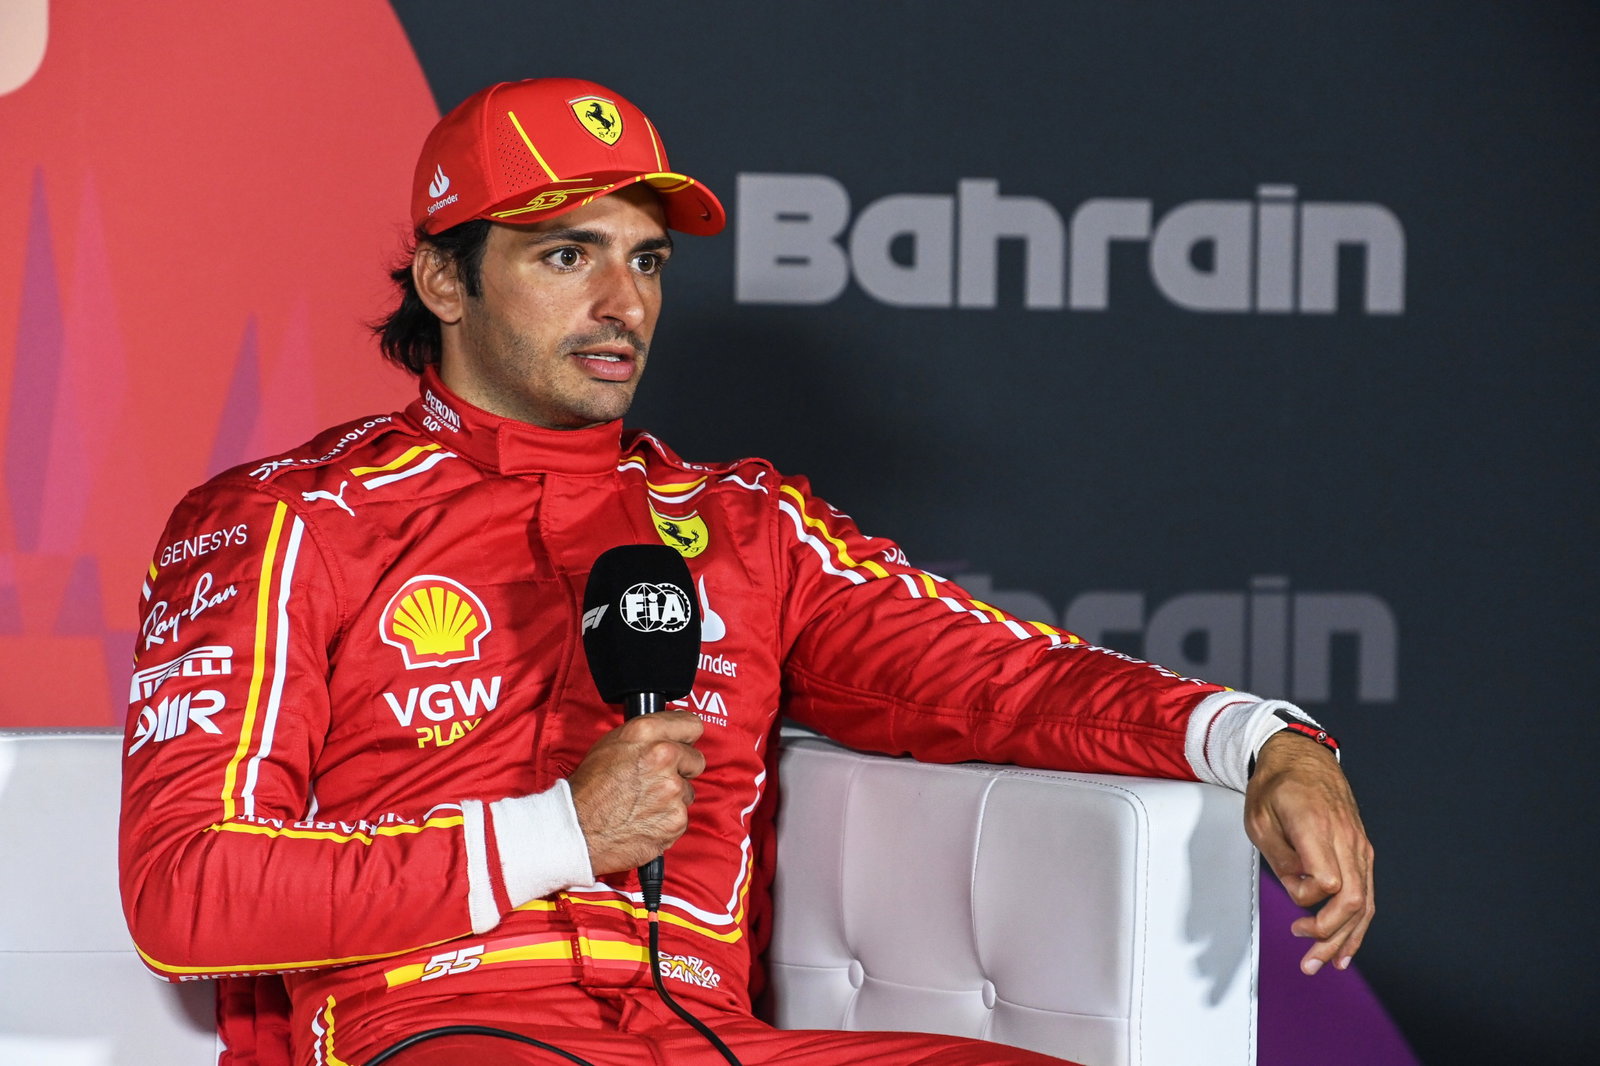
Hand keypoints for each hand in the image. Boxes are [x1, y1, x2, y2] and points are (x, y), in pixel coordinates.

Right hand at [567, 711, 705, 876]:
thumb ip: (645, 737)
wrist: (577, 830)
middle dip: (681, 769)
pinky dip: (666, 820)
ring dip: (671, 798)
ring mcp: (673, 789)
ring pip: (687, 791)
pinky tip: (644, 820)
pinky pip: (681, 817)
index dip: (686, 736)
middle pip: (695, 759)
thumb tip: (666, 736)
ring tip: (643, 803)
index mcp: (645, 732)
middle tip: (656, 780)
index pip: (691, 724)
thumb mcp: (610, 745)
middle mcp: (663, 756)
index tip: (684, 743)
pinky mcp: (676, 818)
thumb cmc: (588, 790)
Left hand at [1244, 731, 1374, 974]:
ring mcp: (1358, 845)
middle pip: (1352, 900)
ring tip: (1325, 964)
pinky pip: (1367, 893)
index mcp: (1316, 825)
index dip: (1308, 897)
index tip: (1291, 893)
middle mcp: (1345, 837)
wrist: (1302, 756)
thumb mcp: (1258, 818)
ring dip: (1346, 939)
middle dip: (1330, 936)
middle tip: (1307, 958)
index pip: (1328, 880)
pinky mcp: (1362, 851)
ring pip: (1364, 903)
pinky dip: (1358, 924)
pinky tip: (1347, 948)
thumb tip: (1298, 892)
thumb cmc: (1276, 784)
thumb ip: (1279, 858)